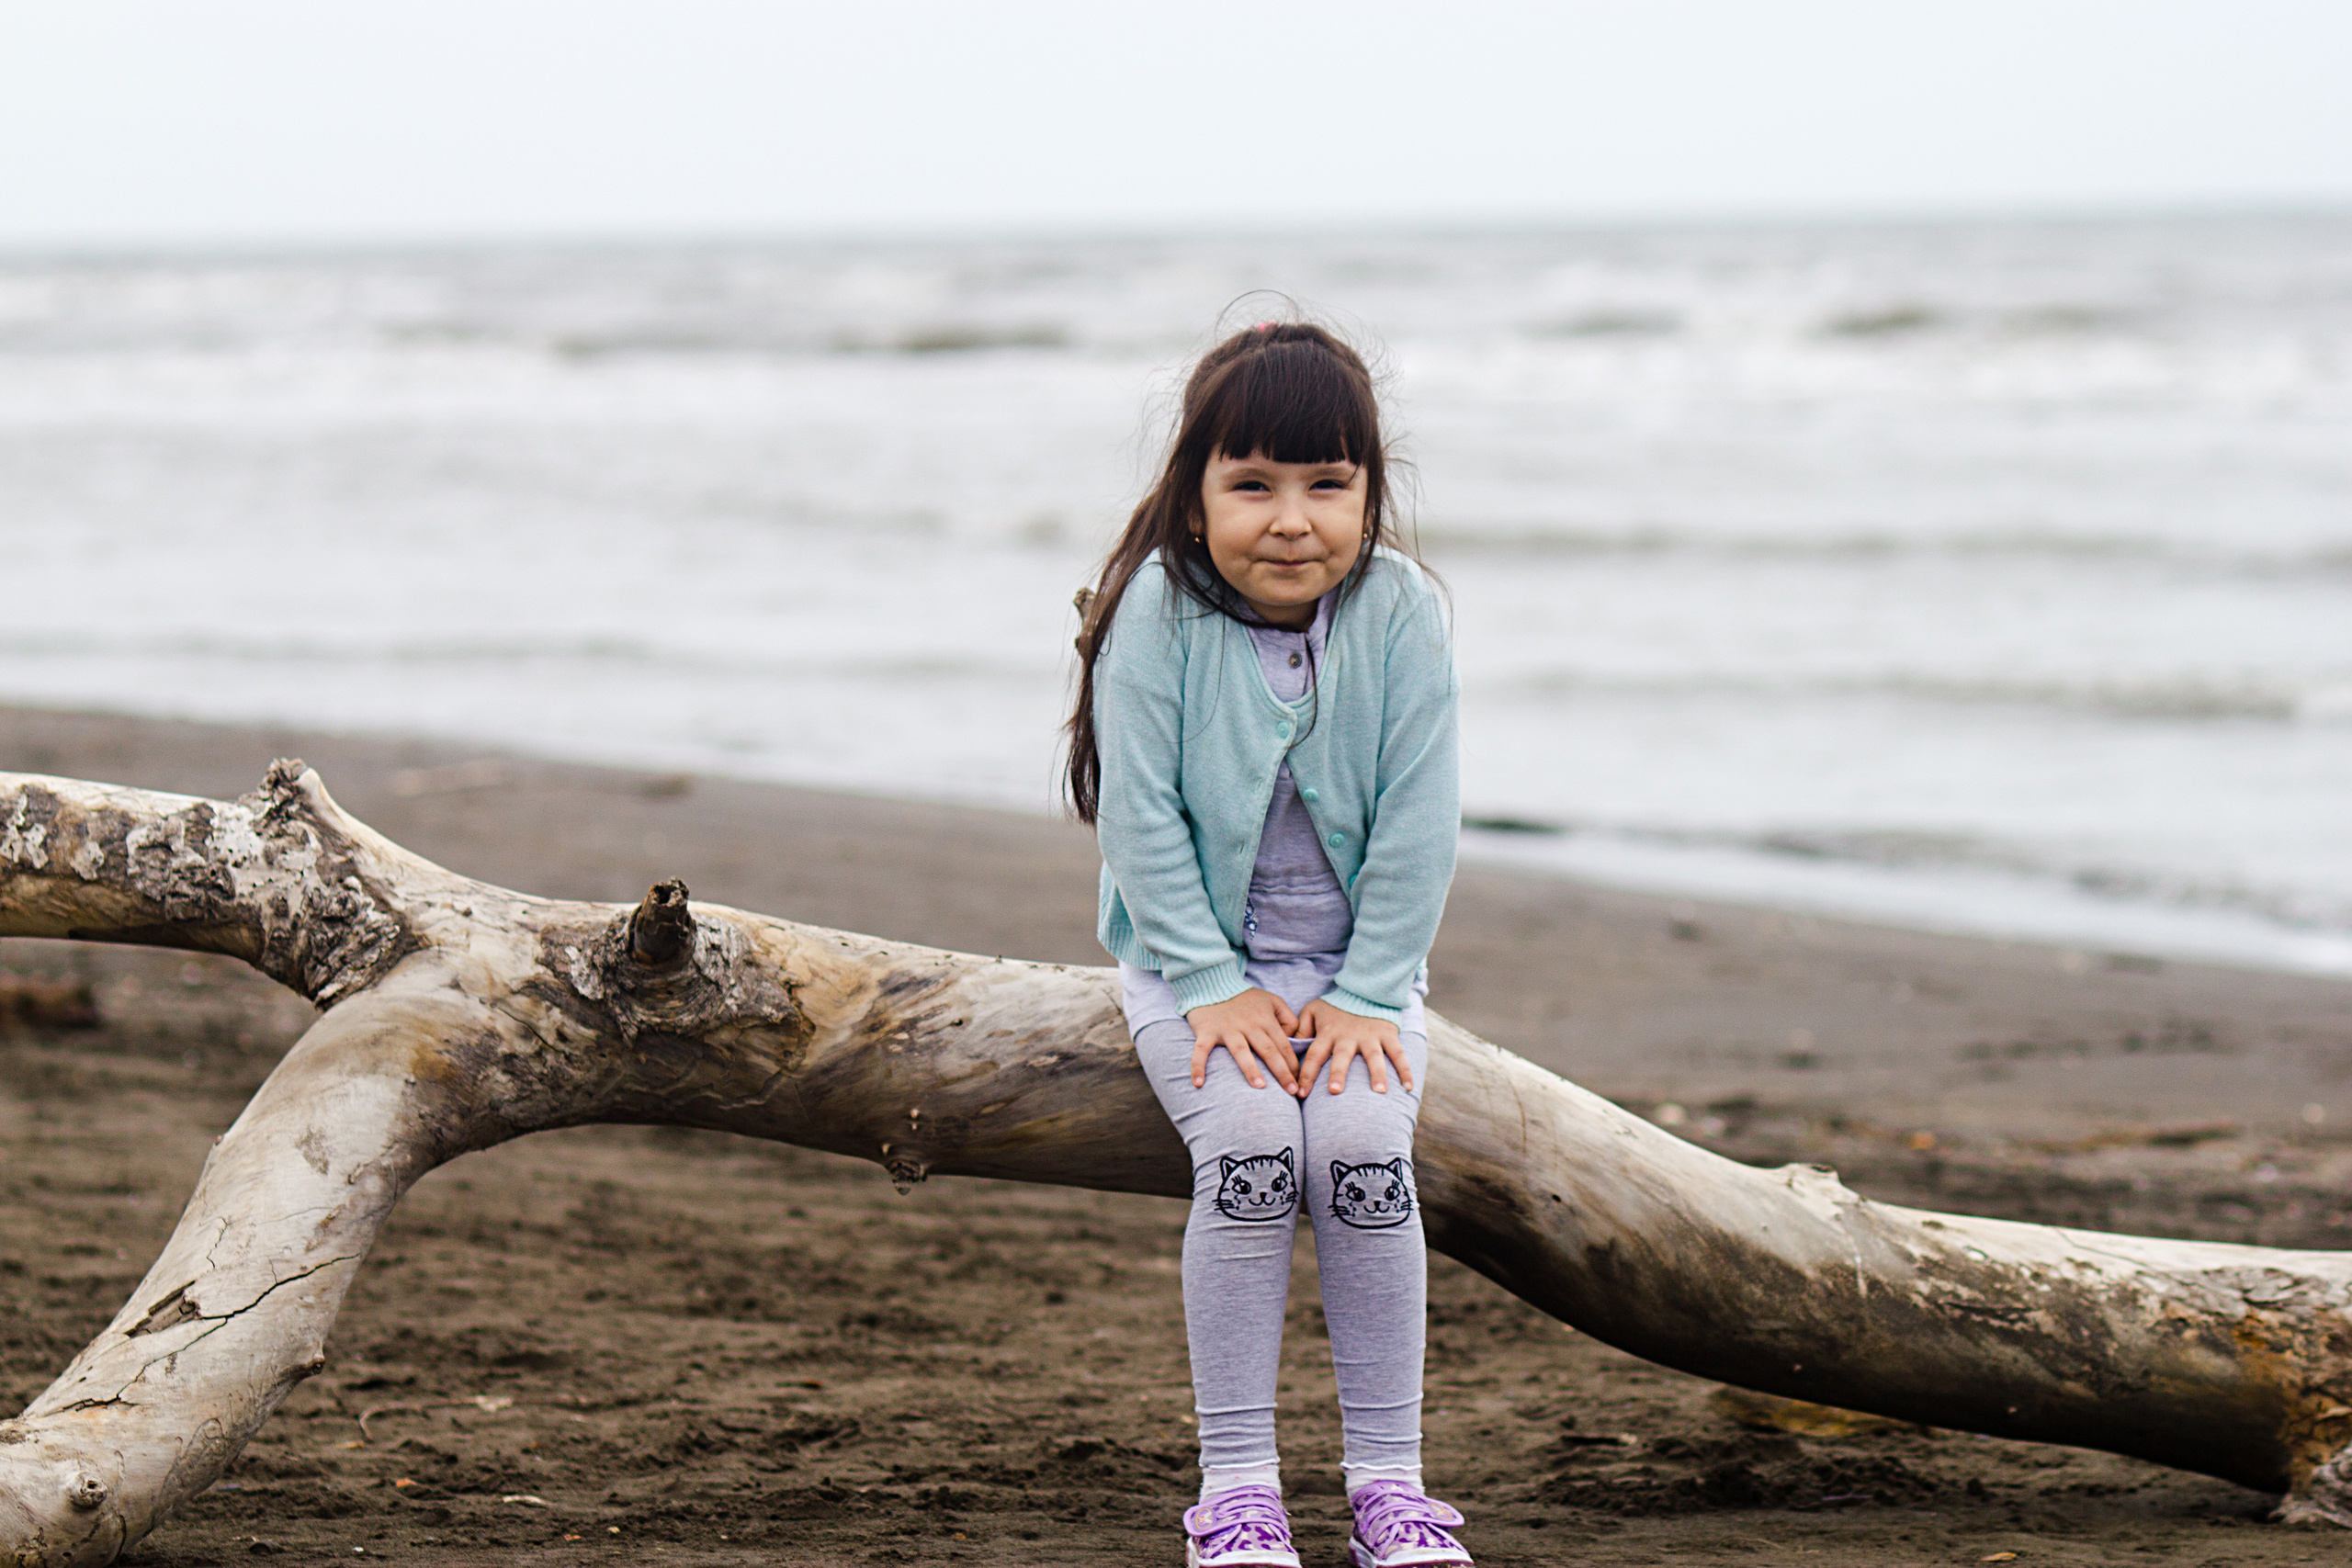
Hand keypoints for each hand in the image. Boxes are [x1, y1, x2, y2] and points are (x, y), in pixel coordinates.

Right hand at [1185, 989, 1301, 1091]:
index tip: (1299, 1082)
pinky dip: (1198, 1066)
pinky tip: (1198, 1083)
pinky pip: (1201, 1051)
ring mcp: (1227, 1029)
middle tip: (1291, 1091)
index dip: (1292, 1064)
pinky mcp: (1206, 1031)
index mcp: (1265, 1019)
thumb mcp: (1272, 1000)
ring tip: (1260, 1087)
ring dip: (1250, 1069)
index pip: (1283, 1044)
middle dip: (1281, 1071)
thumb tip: (1294, 1039)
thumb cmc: (1245, 997)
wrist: (1212, 983)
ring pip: (1241, 1051)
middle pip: (1268, 1050)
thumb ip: (1287, 1018)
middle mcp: (1248, 1025)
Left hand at [1295, 998, 1410, 1096]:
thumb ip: (1300, 1028)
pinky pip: (1398, 1054)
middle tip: (1334, 1091)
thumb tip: (1288, 1045)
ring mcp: (1370, 1036)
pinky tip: (1408, 1088)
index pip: (1314, 1055)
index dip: (1306, 1073)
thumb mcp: (1312, 1011)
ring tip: (1378, 1091)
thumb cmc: (1335, 1007)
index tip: (1300, 1093)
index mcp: (1328, 1033)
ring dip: (1377, 1073)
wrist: (1364, 990)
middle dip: (1338, 1073)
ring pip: (1374, 1057)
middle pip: (1342, 1057)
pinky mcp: (1388, 1035)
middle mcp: (1348, 1037)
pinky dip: (1405, 1070)